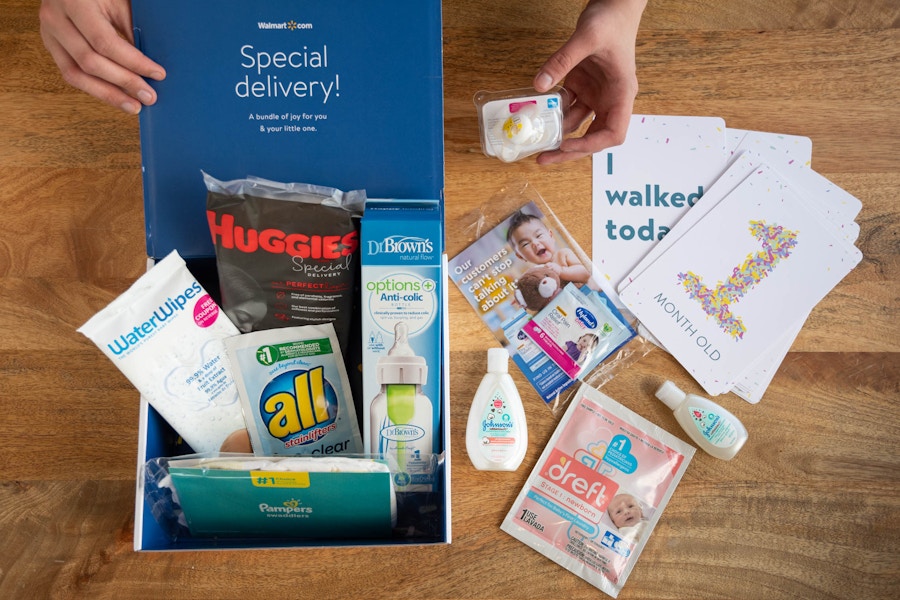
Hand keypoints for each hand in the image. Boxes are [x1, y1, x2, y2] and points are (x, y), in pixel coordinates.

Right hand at [39, 0, 165, 113]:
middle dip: (124, 83)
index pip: (105, 42)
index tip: (157, 74)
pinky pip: (71, 73)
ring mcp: (49, 33)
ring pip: (76, 74)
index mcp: (74, 2)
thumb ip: (131, 28)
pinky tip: (116, 96)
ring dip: (108, 95)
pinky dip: (96, 88)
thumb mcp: (118, 1)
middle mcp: (55, 18)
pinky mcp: (51, 44)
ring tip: (133, 106)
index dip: (133, 62)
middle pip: (89, 62)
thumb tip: (150, 65)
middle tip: (149, 97)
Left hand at [533, 0, 646, 163]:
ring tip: (535, 142)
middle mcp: (610, 99)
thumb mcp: (586, 37)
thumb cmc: (611, 20)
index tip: (567, 145)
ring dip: (557, 134)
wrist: (615, 4)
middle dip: (569, 151)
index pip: (613, 133)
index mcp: (621, 93)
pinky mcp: (582, 87)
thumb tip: (539, 85)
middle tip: (543, 159)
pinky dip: (552, 113)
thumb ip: (562, 61)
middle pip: (593, 137)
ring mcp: (596, 95)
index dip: (590, 144)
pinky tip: (536, 115)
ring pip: (577, 125)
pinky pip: (567, 107)